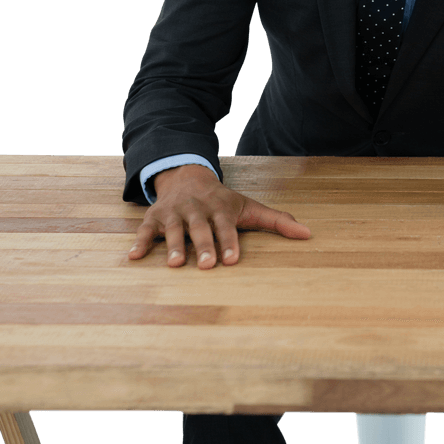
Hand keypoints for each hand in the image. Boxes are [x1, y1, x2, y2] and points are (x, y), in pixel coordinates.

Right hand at [127, 164, 310, 268]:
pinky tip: (134, 258)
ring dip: (175, 246)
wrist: (188, 177)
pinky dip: (141, 243)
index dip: (229, 243)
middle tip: (207, 266)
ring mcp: (175, 213)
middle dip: (204, 246)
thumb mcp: (250, 207)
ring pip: (175, 230)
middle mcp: (197, 209)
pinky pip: (146, 231)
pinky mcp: (155, 218)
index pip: (226, 227)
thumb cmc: (223, 201)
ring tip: (176, 266)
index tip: (233, 260)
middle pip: (201, 229)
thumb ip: (278, 221)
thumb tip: (309, 234)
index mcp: (221, 208)